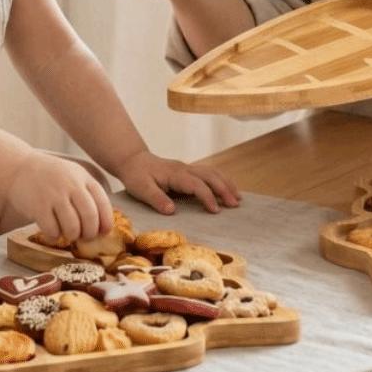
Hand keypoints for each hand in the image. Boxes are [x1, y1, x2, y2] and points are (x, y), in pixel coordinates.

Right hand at [7, 152, 113, 240]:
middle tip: (85, 237)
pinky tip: (53, 233)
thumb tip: (103, 222)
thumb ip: (88, 193)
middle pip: (90, 217)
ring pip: (72, 227)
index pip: (102, 203)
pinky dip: (55, 236)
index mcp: (84, 178)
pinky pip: (52, 230)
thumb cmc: (52, 176)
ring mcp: (54, 196)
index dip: (106, 221)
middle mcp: (71, 185)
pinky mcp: (38, 207)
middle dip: (90, 233)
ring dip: (73, 235)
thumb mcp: (74, 176)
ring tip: (69, 234)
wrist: (20, 168)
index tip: (104, 232)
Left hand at [110, 149, 241, 214]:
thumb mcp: (141, 189)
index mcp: (175, 174)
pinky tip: (227, 188)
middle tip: (235, 205)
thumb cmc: (136, 176)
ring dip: (226, 183)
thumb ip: (156, 199)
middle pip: (210, 176)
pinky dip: (221, 179)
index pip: (197, 185)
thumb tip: (172, 211)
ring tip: (238, 198)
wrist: (133, 160)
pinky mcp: (188, 171)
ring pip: (212, 172)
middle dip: (224, 189)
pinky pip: (209, 172)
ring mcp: (188, 168)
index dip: (208, 197)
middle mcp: (185, 169)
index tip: (215, 211)